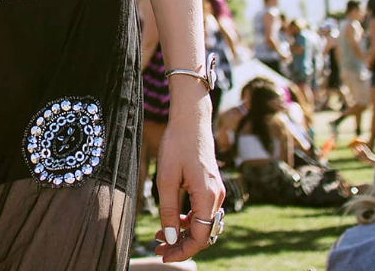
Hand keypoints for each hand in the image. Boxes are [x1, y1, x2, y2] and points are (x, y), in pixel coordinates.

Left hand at [153, 112, 224, 262]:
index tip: (163, 255)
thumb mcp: (166, 178)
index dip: (182, 250)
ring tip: (160, 235)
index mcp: (207, 197)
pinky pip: (203, 212)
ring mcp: (216, 191)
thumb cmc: (177, 145)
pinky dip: (188, 220)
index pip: (199, 237)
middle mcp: (216, 197)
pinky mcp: (211, 186)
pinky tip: (172, 220)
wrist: (191, 120)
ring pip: (203, 224)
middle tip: (158, 248)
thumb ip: (168, 209)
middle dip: (181, 244)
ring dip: (183, 233)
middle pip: (202, 234)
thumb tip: (170, 237)